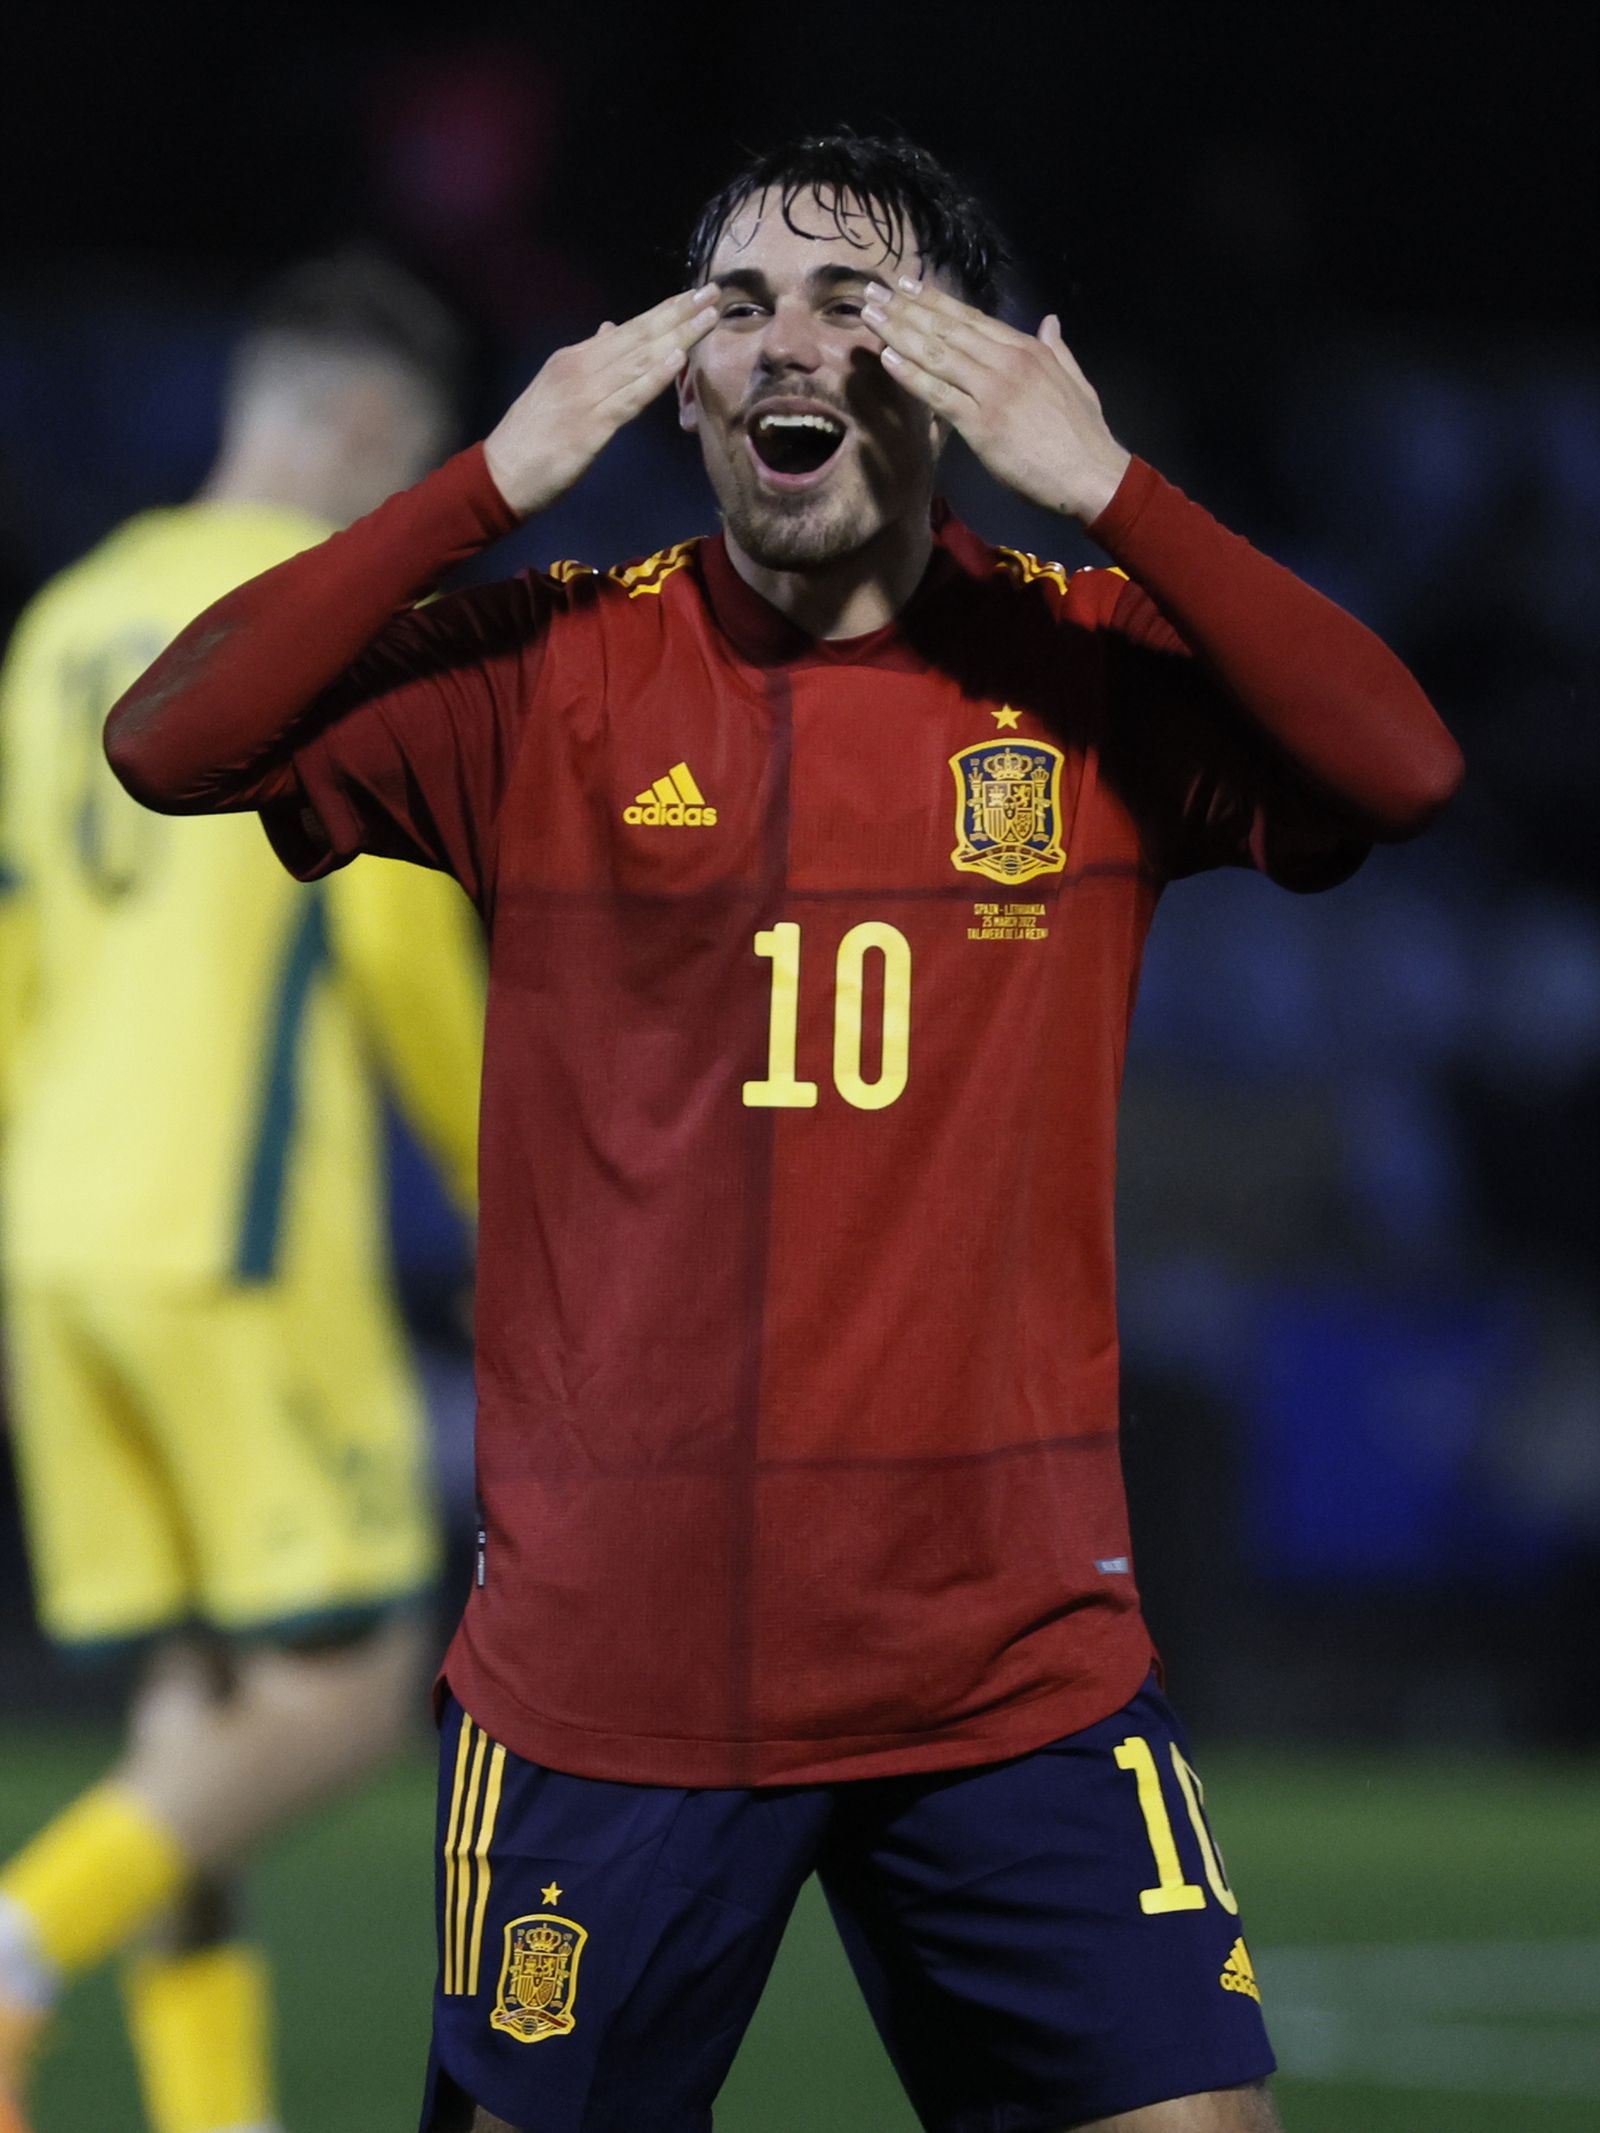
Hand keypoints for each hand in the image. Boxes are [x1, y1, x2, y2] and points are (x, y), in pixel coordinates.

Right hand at [483, 287, 719, 518]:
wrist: (501, 474)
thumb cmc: (530, 438)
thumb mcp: (555, 389)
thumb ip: (587, 361)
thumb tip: (610, 330)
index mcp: (573, 358)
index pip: (628, 329)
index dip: (663, 310)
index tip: (694, 295)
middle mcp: (582, 367)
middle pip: (639, 335)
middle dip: (678, 312)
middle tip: (712, 290)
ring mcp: (587, 394)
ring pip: (640, 359)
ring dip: (678, 335)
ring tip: (709, 315)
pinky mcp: (591, 425)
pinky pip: (629, 398)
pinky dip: (654, 376)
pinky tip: (678, 358)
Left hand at [861, 280, 1131, 523]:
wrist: (1092, 473)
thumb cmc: (1083, 435)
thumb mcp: (1075, 380)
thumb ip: (1057, 349)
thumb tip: (1050, 321)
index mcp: (1027, 350)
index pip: (972, 319)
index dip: (936, 301)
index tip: (908, 286)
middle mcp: (1007, 362)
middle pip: (948, 329)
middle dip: (907, 309)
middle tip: (874, 291)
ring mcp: (993, 391)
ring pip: (938, 354)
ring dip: (899, 333)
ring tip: (869, 316)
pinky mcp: (983, 424)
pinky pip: (939, 394)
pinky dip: (912, 375)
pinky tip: (888, 359)